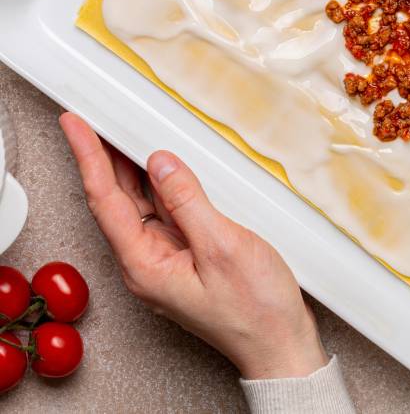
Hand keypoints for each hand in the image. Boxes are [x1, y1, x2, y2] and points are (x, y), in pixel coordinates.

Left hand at [58, 113, 327, 378]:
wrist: (280, 342)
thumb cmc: (255, 308)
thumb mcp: (223, 247)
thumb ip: (188, 202)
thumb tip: (162, 164)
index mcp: (145, 265)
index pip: (106, 200)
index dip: (89, 158)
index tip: (76, 127)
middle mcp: (148, 263)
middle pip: (116, 200)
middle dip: (104, 157)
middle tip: (96, 120)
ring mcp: (167, 260)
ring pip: (141, 204)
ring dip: (132, 169)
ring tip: (125, 133)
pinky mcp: (187, 256)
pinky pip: (165, 213)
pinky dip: (162, 185)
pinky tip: (167, 168)